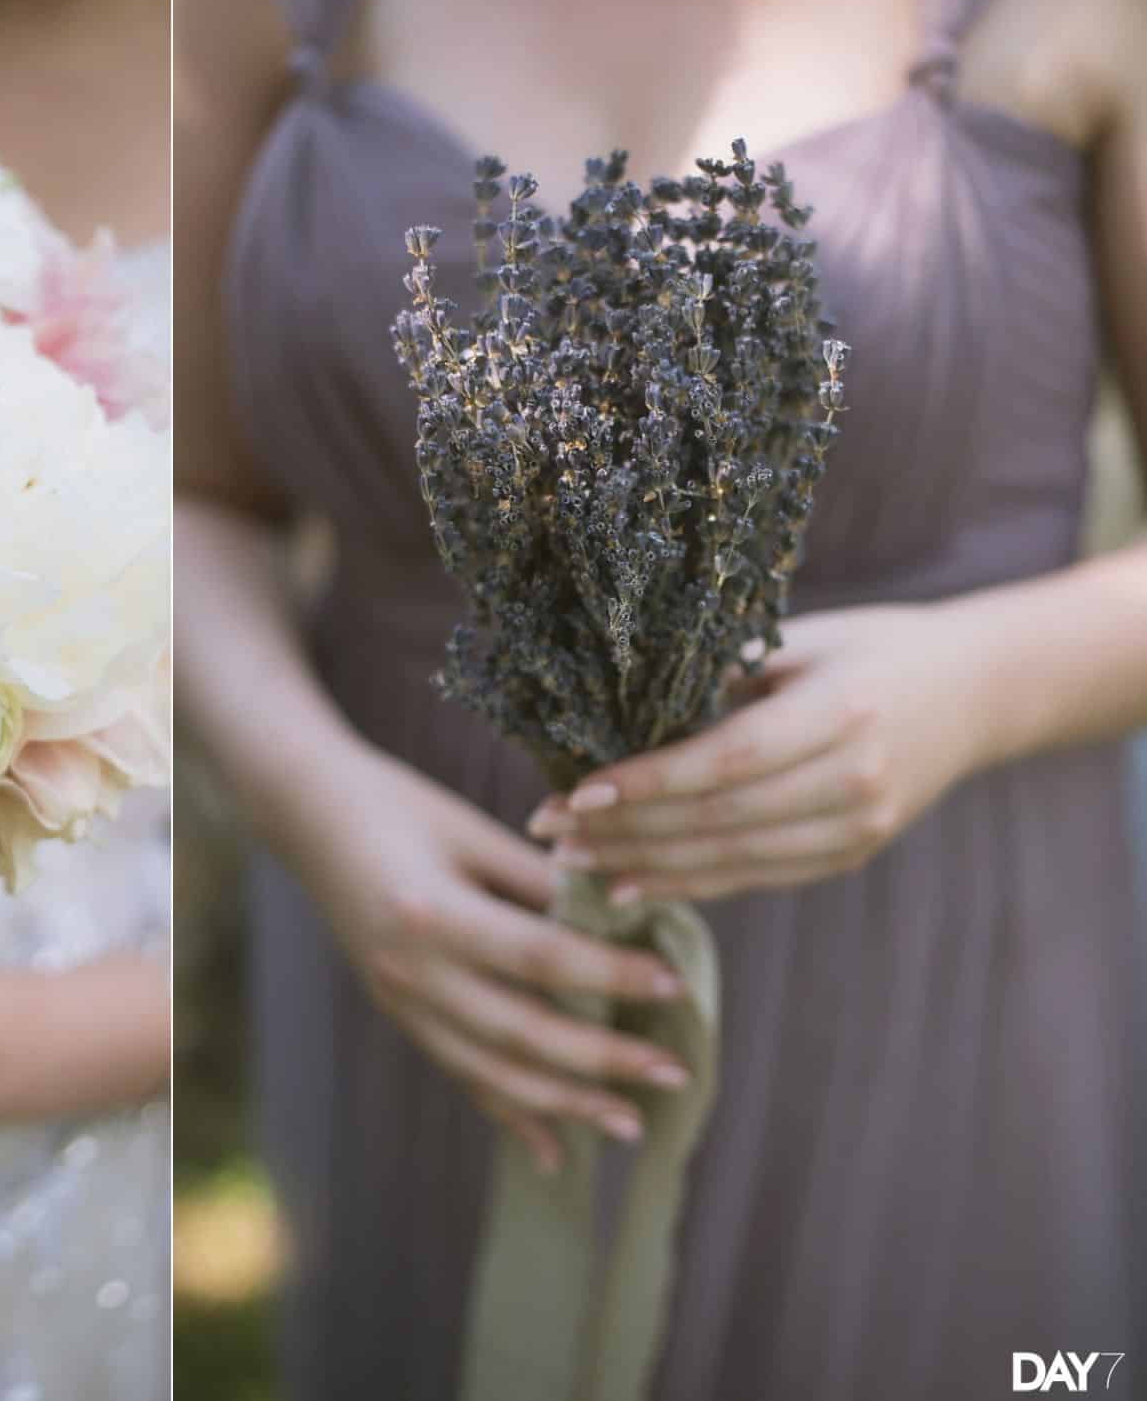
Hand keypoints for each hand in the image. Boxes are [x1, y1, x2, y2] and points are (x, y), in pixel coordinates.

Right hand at [271, 738, 691, 1172]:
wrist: (305, 814)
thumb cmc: (395, 804)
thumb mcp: (470, 828)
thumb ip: (537, 880)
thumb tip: (615, 923)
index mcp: (431, 913)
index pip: (540, 957)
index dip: (610, 974)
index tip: (674, 984)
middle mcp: (410, 970)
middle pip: (521, 1031)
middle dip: (602, 1059)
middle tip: (673, 1072)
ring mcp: (398, 1000)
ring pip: (490, 1071)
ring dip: (563, 1103)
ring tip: (629, 1122)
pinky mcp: (396, 1012)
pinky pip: (459, 1074)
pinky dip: (508, 1114)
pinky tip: (553, 1152)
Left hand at [526, 604, 992, 903]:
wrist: (978, 690)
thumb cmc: (869, 648)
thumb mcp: (801, 642)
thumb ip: (721, 678)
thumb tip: (618, 709)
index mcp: (840, 713)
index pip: (725, 760)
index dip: (648, 783)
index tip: (574, 791)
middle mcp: (853, 781)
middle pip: (717, 820)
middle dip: (624, 830)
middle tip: (548, 830)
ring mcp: (857, 828)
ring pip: (730, 860)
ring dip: (642, 865)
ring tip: (570, 860)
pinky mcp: (850, 855)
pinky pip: (754, 878)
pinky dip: (687, 884)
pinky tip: (629, 884)